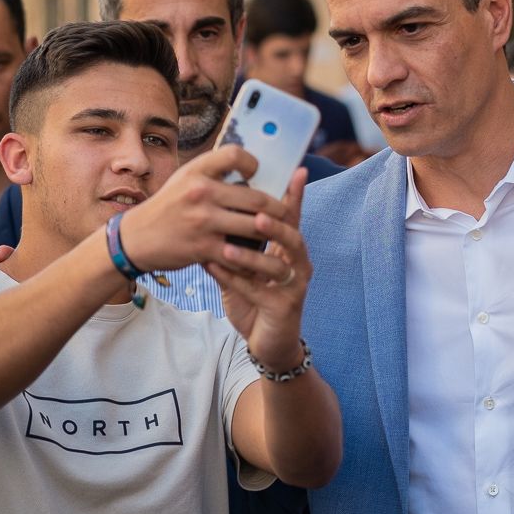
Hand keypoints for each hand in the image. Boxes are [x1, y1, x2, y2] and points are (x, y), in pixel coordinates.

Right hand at [119, 144, 288, 272]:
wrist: (136, 238)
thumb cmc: (166, 207)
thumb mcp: (183, 180)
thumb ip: (212, 172)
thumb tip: (247, 164)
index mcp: (197, 171)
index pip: (236, 154)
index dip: (253, 163)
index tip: (259, 173)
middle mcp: (201, 192)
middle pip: (256, 197)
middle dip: (278, 207)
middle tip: (286, 211)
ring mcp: (203, 221)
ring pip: (254, 226)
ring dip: (272, 232)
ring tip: (280, 233)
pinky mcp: (204, 247)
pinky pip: (240, 253)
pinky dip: (252, 256)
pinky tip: (259, 257)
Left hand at [206, 167, 309, 371]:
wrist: (268, 343)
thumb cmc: (257, 301)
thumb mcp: (246, 269)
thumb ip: (237, 244)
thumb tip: (216, 213)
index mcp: (290, 252)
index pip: (292, 218)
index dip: (295, 196)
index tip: (296, 170)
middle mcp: (298, 266)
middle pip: (294, 237)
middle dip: (277, 223)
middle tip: (257, 212)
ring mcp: (294, 287)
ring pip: (278, 265)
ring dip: (252, 254)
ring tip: (229, 243)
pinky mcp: (283, 308)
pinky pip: (258, 291)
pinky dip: (235, 278)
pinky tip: (215, 267)